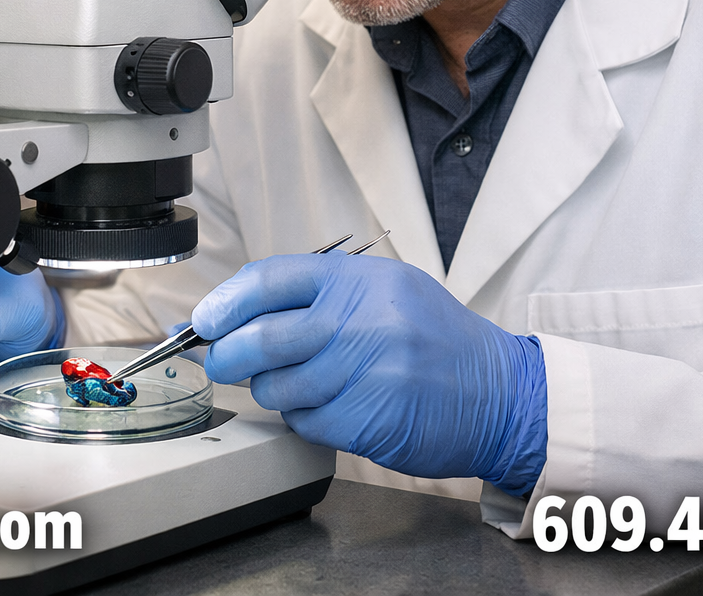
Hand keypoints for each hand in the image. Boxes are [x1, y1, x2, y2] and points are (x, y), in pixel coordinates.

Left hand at [192, 253, 546, 492]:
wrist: (499, 393)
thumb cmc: (433, 340)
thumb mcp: (385, 293)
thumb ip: (317, 298)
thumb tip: (235, 312)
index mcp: (360, 280)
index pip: (269, 280)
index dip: (225, 302)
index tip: (203, 320)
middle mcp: (362, 320)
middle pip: (261, 338)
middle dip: (227, 354)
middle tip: (221, 361)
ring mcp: (365, 371)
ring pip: (277, 386)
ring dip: (272, 391)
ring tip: (300, 384)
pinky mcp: (367, 419)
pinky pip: (305, 421)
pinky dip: (305, 418)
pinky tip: (331, 406)